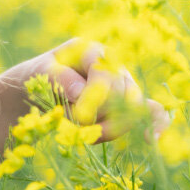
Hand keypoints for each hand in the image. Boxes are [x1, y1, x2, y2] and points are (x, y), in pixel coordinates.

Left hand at [27, 37, 170, 143]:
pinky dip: (153, 125)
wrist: (36, 91)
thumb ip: (59, 78)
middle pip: (123, 94)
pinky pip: (150, 112)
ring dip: (110, 127)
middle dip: (102, 114)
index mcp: (91, 51)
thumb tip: (81, 91)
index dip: (95, 98)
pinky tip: (150, 138)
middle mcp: (112, 65)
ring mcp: (122, 85)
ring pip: (132, 110)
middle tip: (79, 124)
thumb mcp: (40, 74)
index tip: (80, 116)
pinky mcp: (127, 105)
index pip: (105, 75)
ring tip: (86, 132)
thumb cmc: (37, 78)